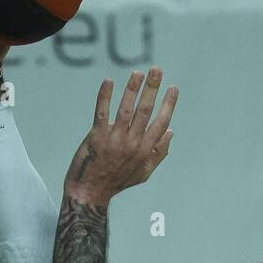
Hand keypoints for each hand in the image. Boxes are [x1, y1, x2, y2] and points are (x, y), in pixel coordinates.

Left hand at [63, 67, 177, 206]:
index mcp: (145, 151)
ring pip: (126, 109)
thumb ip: (158, 153)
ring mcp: (114, 140)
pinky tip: (108, 82)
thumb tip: (170, 132)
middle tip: (156, 69)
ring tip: (137, 73)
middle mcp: (132, 144)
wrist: (90, 193)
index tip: (173, 88)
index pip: (161, 123)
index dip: (168, 104)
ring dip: (132, 88)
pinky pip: (102, 113)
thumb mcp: (144, 173)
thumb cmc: (117, 182)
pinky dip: (105, 96)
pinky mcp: (96, 137)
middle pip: (145, 111)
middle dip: (152, 88)